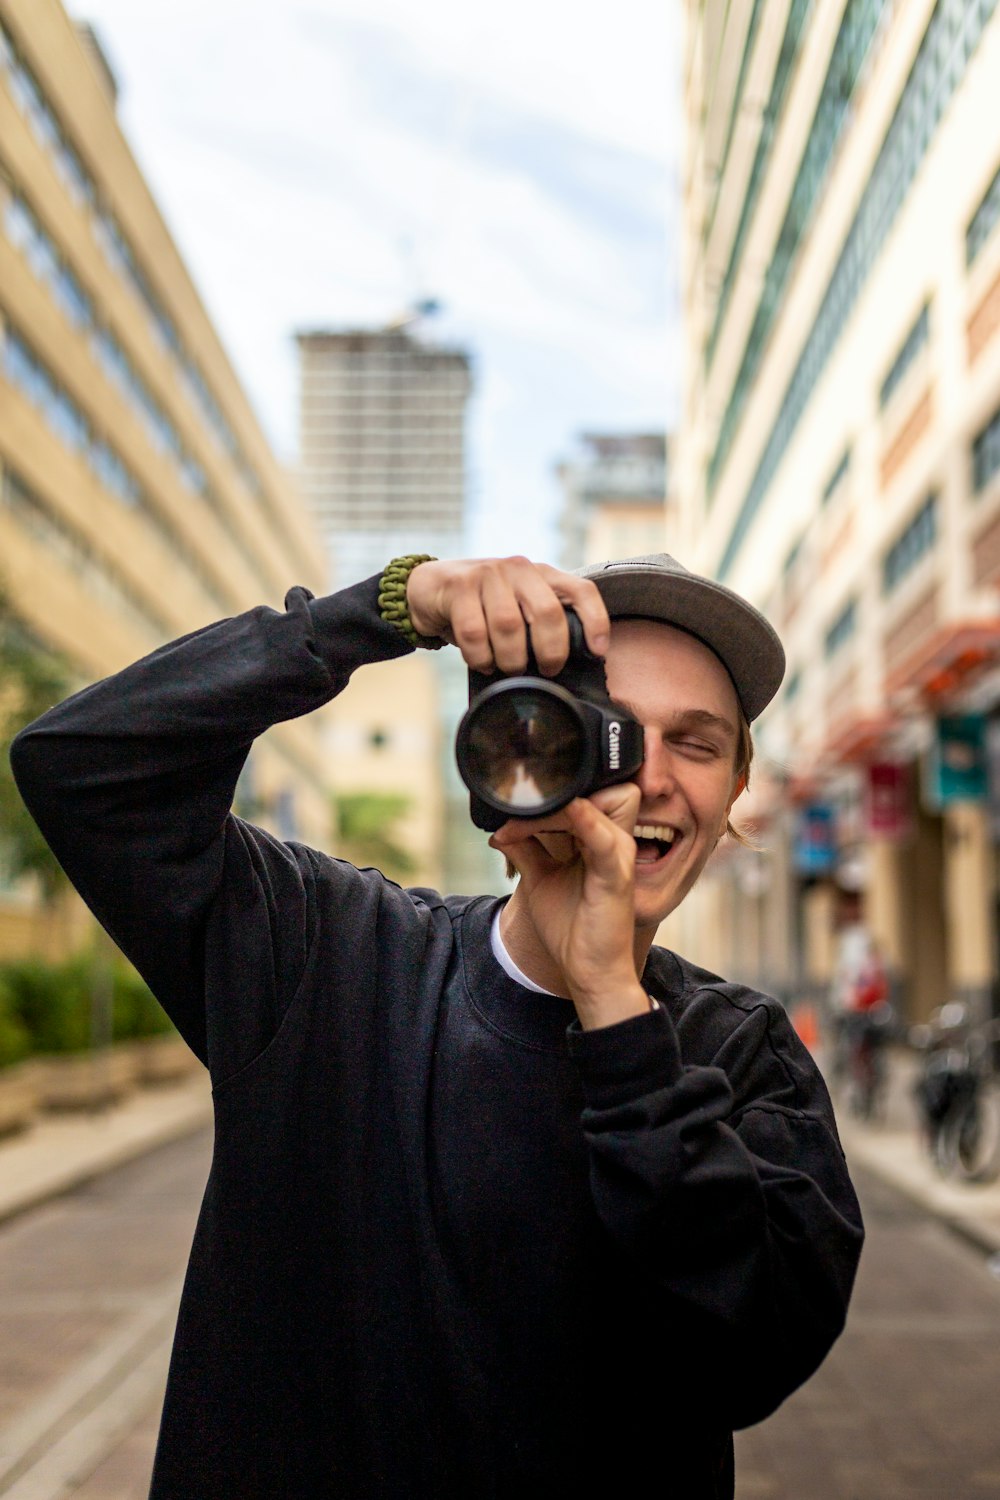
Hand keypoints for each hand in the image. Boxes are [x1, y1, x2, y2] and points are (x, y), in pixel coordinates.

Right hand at [406, 557, 609, 674]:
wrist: (429, 588)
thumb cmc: (482, 607)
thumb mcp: (518, 608)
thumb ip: (541, 624)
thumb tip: (570, 664)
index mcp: (542, 574)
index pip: (581, 590)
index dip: (595, 621)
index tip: (597, 651)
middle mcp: (519, 568)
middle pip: (547, 613)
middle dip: (550, 651)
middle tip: (545, 670)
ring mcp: (488, 573)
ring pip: (509, 626)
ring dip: (510, 658)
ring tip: (507, 668)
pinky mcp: (459, 586)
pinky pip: (474, 632)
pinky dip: (480, 656)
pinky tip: (481, 661)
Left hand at [490, 782, 649, 1029]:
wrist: (587, 972)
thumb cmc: (571, 927)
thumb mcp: (539, 879)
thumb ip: (524, 848)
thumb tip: (498, 828)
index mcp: (599, 837)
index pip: (583, 791)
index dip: (551, 791)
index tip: (509, 805)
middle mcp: (614, 839)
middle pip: (595, 788)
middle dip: (554, 793)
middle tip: (515, 812)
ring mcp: (619, 854)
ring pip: (596, 803)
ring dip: (553, 809)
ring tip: (516, 828)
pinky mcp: (616, 874)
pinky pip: (603, 838)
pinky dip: (581, 821)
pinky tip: (558, 819)